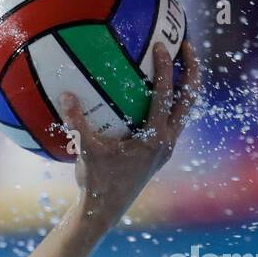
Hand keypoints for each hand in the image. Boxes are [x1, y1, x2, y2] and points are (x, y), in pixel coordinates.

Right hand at [60, 39, 200, 225]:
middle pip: (189, 98)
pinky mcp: (161, 153)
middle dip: (192, 70)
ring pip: (186, 110)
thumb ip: (77, 122)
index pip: (165, 96)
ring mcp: (167, 148)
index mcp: (154, 138)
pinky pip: (173, 120)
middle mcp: (167, 141)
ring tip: (180, 63)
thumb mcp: (86, 151)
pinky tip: (158, 93)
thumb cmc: (96, 182)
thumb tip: (65, 93)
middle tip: (186, 45)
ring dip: (186, 86)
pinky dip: (172, 102)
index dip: (165, 68)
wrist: (105, 211)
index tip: (162, 46)